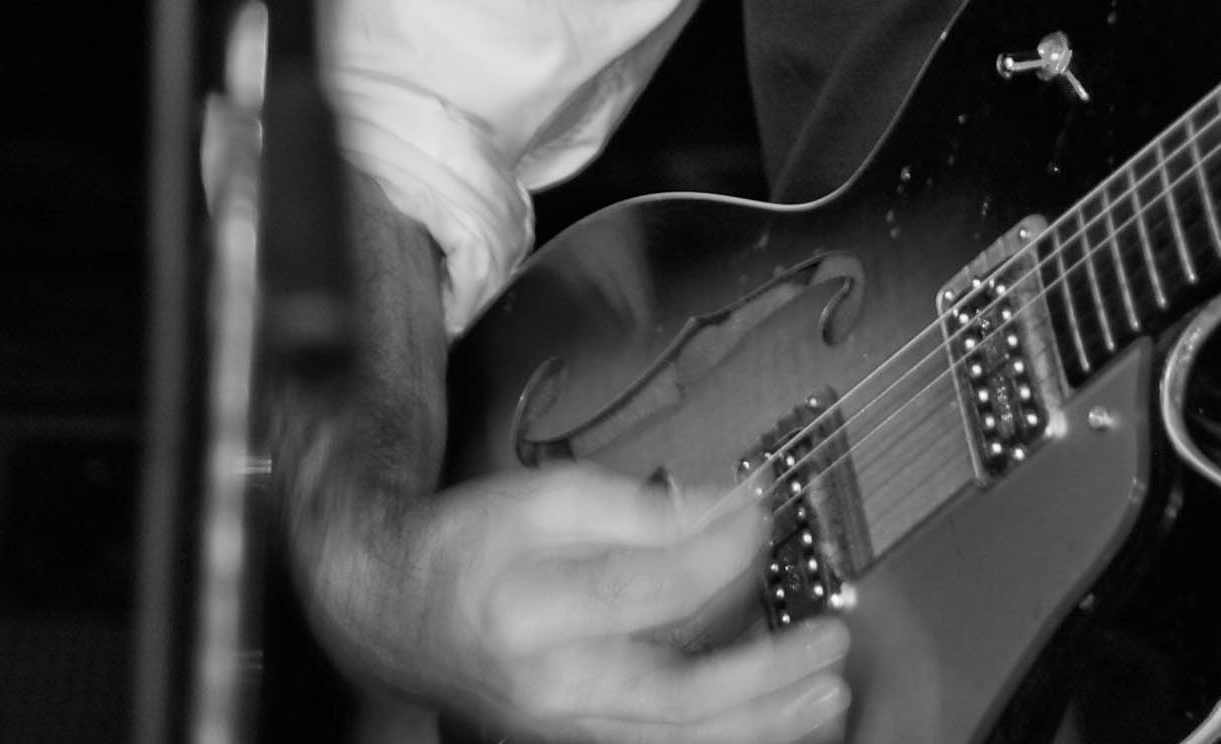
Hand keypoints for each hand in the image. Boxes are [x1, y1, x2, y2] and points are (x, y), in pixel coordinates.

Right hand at [302, 465, 850, 743]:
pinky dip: (722, 732)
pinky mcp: (575, 737)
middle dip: (766, 677)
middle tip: (830, 642)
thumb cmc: (464, 548)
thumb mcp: (539, 499)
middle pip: (677, 699)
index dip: (723, 551)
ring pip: (677, 740)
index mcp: (533, 616)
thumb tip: (724, 508)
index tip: (764, 512)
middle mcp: (550, 688)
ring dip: (761, 721)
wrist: (390, 615)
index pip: (655, 590)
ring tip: (825, 693)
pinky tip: (771, 713)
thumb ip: (633, 507)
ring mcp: (562, 726)